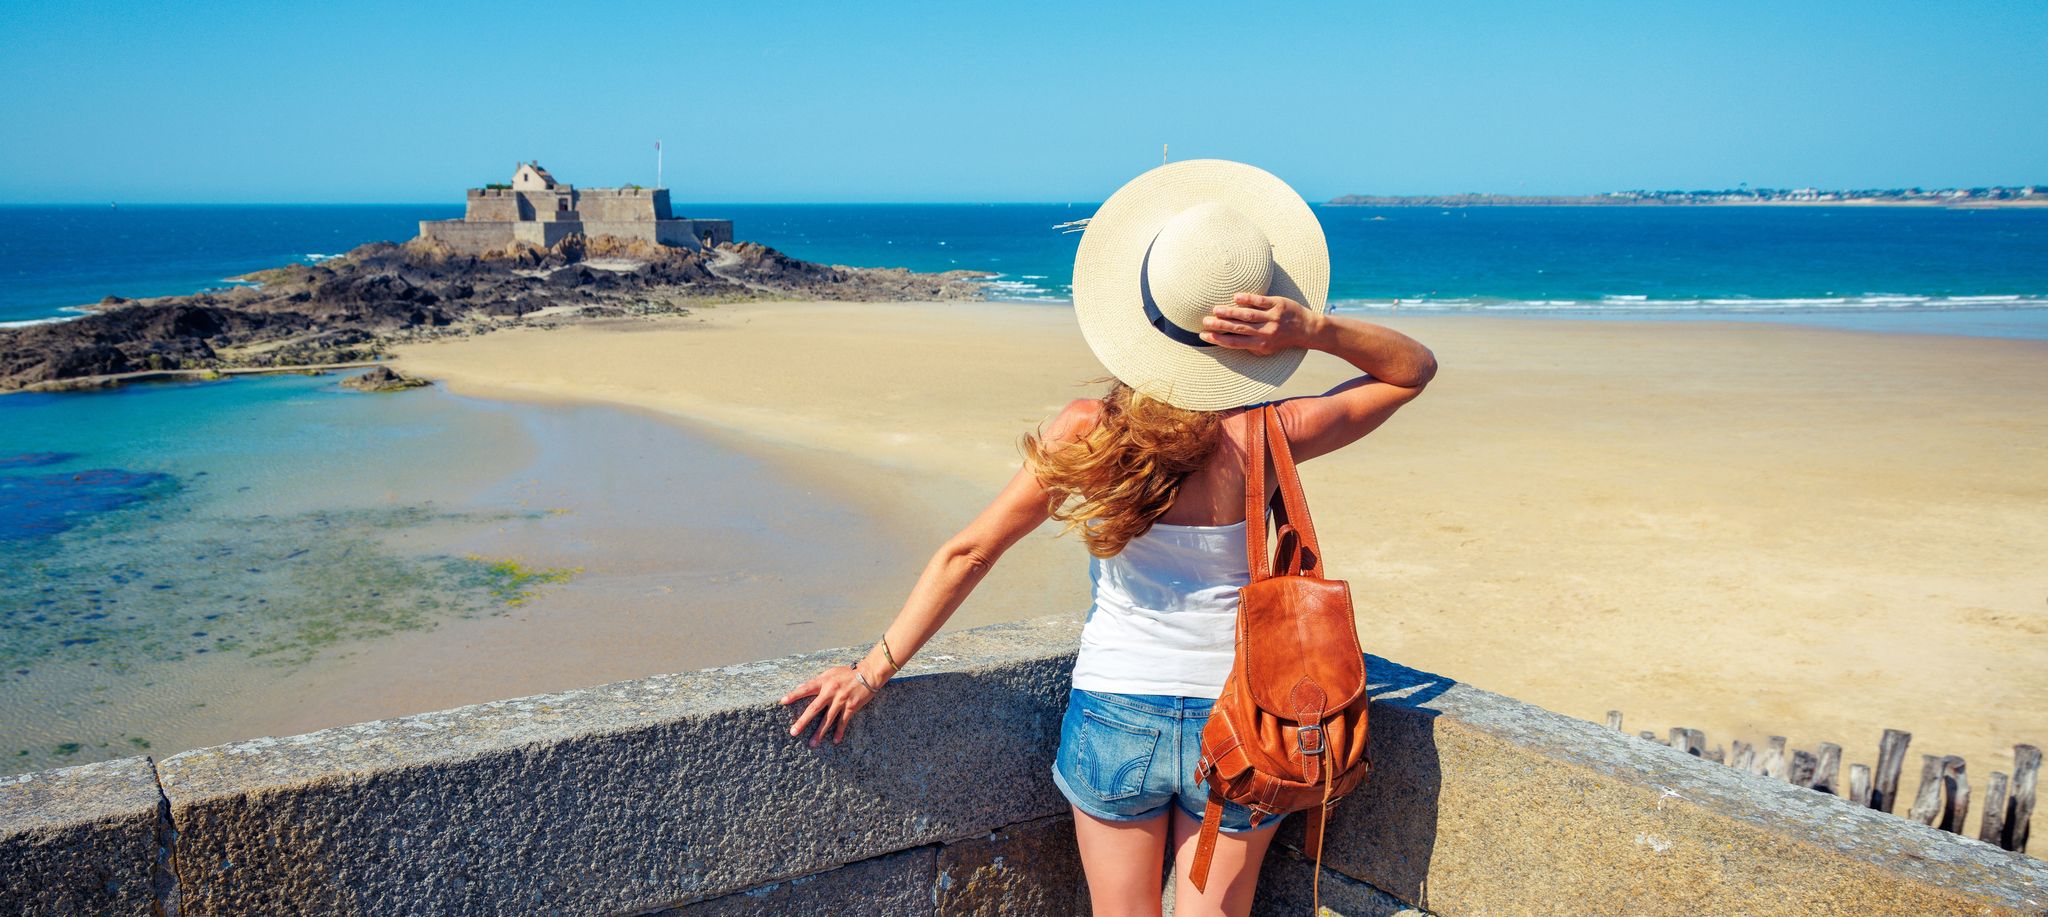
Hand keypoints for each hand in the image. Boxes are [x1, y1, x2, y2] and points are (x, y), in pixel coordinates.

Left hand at [780, 664, 877, 746]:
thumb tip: (800, 688)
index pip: (805, 688)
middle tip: (793, 732)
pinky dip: (839, 732)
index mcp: (824, 681)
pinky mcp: (851, 707)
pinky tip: (835, 741)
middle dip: (803, 721)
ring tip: (812, 744)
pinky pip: (843, 722)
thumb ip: (817, 681)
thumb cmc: (848, 673)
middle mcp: (831, 691)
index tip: (783, 701)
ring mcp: (841, 700)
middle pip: (814, 708)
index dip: (794, 694)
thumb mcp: (830, 673)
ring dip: (819, 733)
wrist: (868, 674)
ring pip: (828, 719)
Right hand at [1199, 293, 1323, 355]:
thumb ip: (1251, 348)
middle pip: (1238, 329)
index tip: (1203, 335)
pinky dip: (1248, 299)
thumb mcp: (1268, 350)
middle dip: (1219, 325)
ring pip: (1247, 315)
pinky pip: (1261, 301)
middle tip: (1204, 321)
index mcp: (1261, 345)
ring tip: (1215, 310)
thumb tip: (1229, 344)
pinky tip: (1235, 297)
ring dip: (1230, 312)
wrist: (1308, 329)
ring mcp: (1272, 318)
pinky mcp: (1278, 304)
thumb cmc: (1284, 339)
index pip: (1234, 343)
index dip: (1218, 339)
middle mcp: (1266, 332)